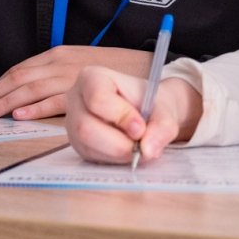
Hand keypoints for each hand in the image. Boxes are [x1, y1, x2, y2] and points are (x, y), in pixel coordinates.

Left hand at [0, 45, 152, 120]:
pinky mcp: (83, 91)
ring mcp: (72, 76)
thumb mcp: (82, 63)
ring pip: (30, 88)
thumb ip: (59, 73)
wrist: (149, 69)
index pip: (20, 68)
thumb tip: (33, 90)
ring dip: (6, 101)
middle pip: (19, 77)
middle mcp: (61, 62)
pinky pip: (54, 100)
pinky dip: (34, 107)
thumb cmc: (116, 70)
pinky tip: (19, 115)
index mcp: (59, 54)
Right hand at [66, 66, 200, 164]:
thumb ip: (162, 126)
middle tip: (142, 146)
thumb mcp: (164, 108)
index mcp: (92, 78)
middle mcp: (76, 100)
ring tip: (138, 147)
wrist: (149, 111)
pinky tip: (127, 150)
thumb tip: (148, 150)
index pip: (98, 99)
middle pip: (86, 127)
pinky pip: (91, 157)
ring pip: (87, 146)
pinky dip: (114, 159)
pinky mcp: (78, 144)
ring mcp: (73, 124)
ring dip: (118, 153)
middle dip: (118, 143)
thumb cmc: (152, 102)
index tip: (141, 128)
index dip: (121, 117)